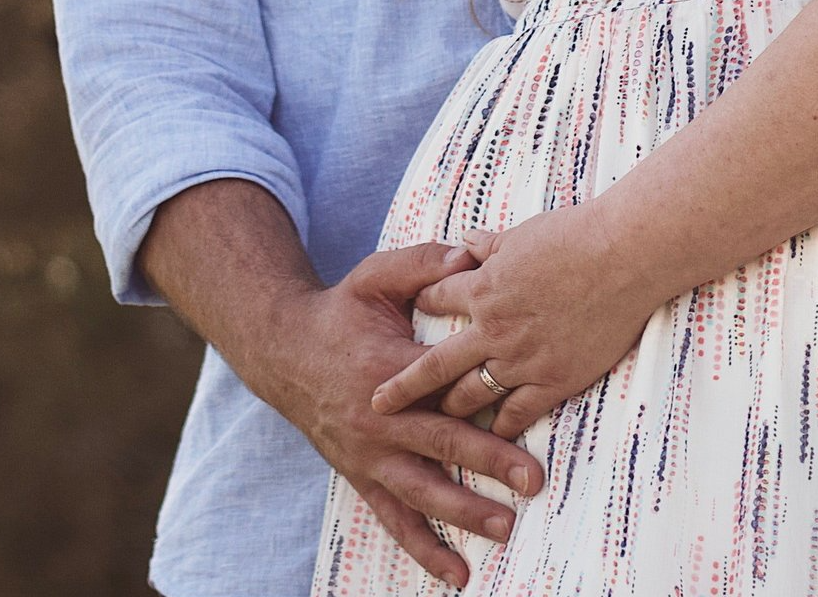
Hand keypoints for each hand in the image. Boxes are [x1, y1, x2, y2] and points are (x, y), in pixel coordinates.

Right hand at [267, 244, 545, 587]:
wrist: (286, 352)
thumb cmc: (343, 311)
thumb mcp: (376, 277)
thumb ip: (424, 263)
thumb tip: (471, 253)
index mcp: (388, 372)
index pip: (442, 399)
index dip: (482, 419)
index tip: (524, 437)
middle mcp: (378, 420)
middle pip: (438, 449)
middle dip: (486, 468)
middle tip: (531, 485)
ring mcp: (368, 454)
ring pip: (417, 492)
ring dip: (459, 515)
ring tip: (503, 531)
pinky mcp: (362, 475)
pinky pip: (392, 519)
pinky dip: (423, 548)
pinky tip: (456, 575)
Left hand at [369, 205, 658, 440]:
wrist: (624, 255)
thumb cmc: (574, 236)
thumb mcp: (520, 235)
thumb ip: (488, 247)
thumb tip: (465, 243)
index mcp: (481, 289)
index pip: (433, 301)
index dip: (420, 308)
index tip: (407, 320)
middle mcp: (492, 329)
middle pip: (434, 366)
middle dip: (404, 386)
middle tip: (378, 404)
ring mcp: (521, 359)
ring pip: (471, 396)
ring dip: (451, 409)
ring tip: (437, 422)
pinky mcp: (553, 380)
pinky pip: (517, 414)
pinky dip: (501, 427)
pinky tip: (493, 437)